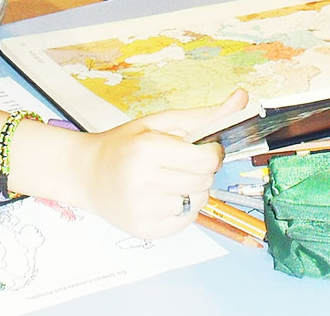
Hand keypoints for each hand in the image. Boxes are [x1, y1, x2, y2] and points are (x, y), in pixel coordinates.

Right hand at [76, 89, 247, 239]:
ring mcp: (142, 210)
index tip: (207, 149)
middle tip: (186, 163)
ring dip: (195, 190)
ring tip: (173, 178)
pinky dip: (184, 208)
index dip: (214, 153)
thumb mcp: (162, 122)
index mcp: (148, 149)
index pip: (205, 160)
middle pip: (204, 182)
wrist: (86, 173)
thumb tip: (243, 98)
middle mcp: (143, 182)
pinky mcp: (144, 231)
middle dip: (204, 171)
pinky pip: (185, 221)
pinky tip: (166, 195)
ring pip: (198, 202)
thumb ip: (205, 115)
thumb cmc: (126, 144)